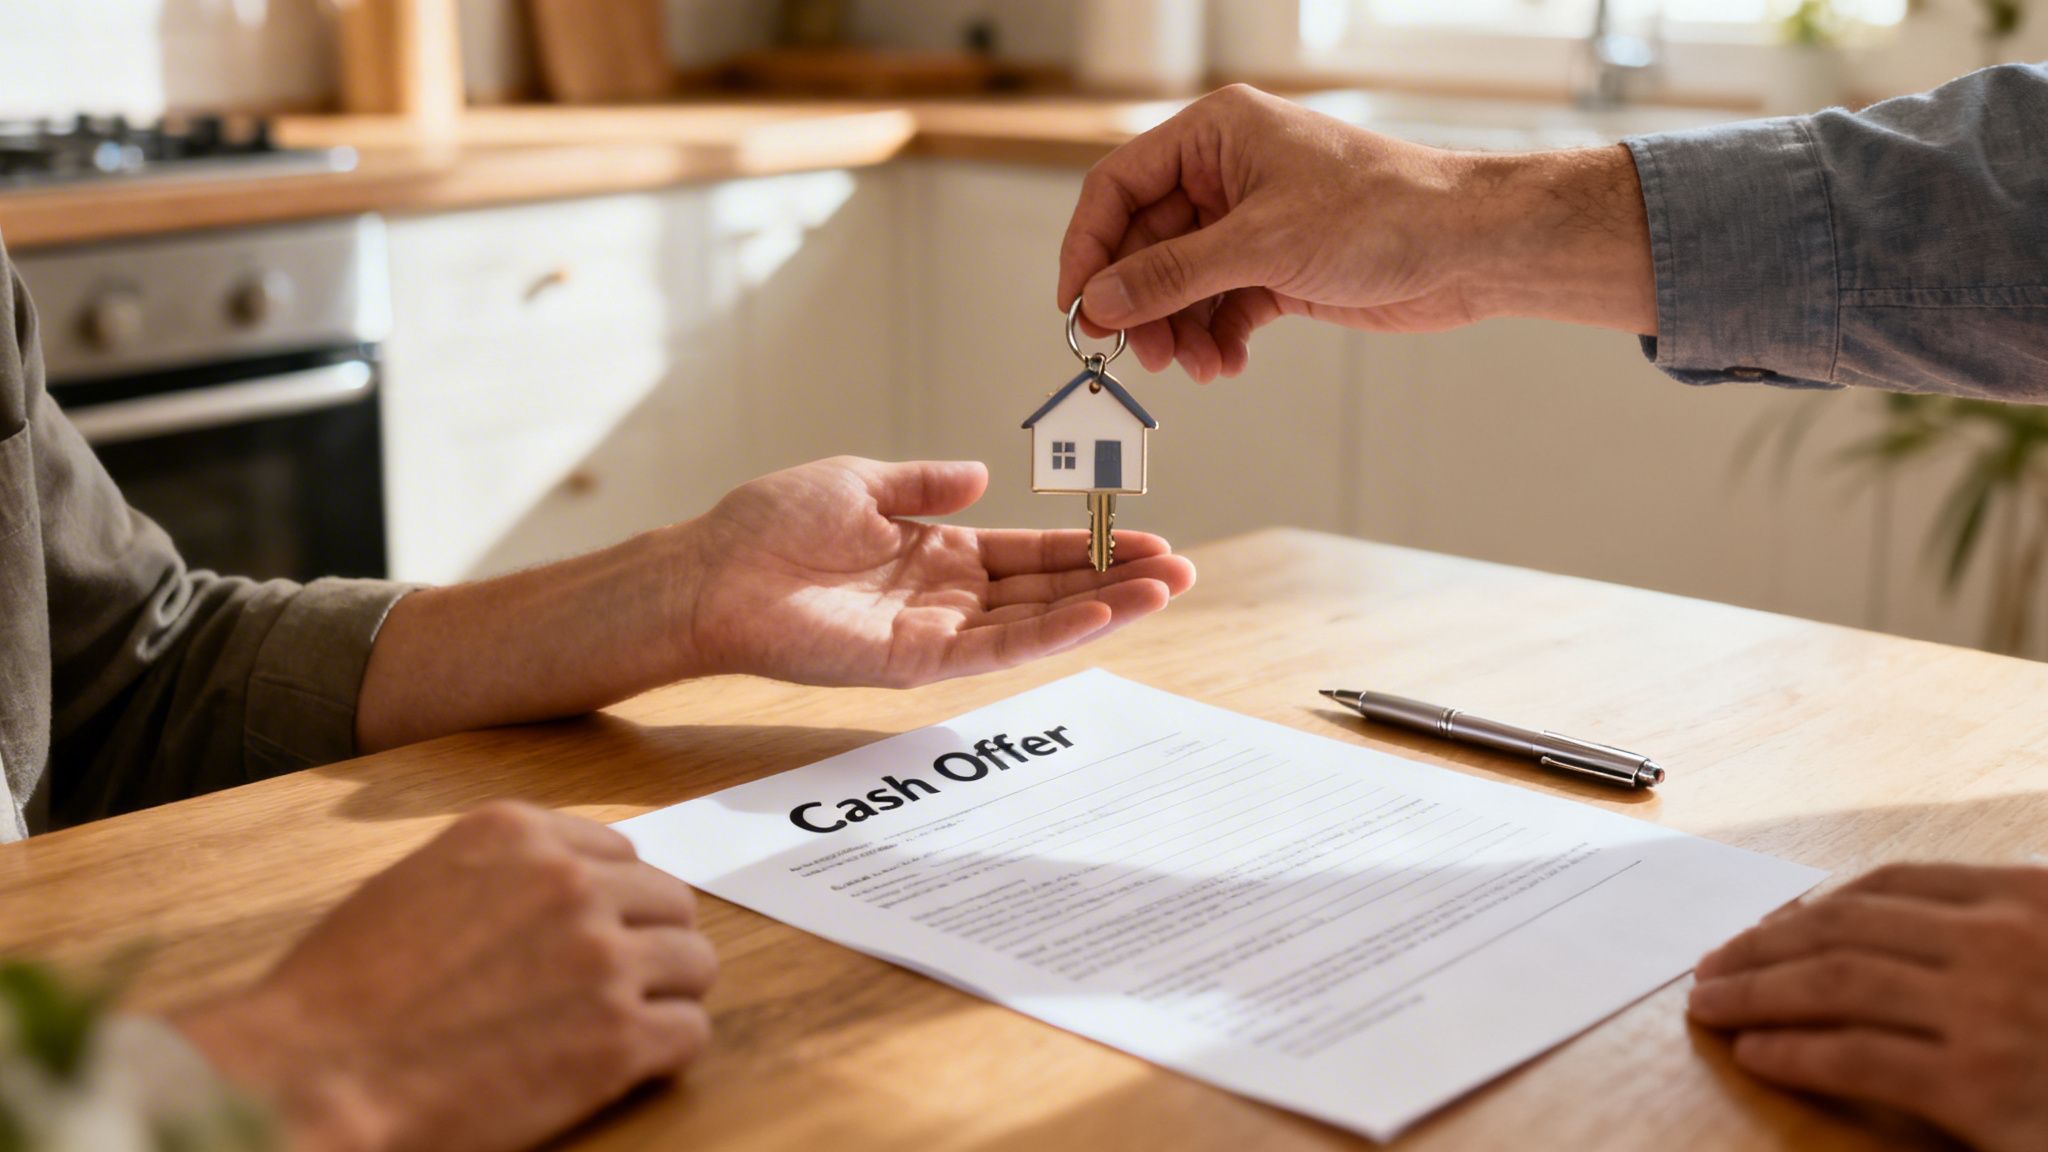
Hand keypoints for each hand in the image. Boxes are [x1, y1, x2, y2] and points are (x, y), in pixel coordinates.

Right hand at [174, 802, 714, 1151]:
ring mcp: (602, 959)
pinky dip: (668, 1051)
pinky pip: (690, 1033)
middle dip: (649, 943)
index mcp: (519, 835)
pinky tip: (629, 1066)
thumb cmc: (339, 993)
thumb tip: (559, 888)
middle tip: (619, 986)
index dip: (615, 901)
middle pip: (668, 903)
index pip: (620, 853)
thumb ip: (501, 876)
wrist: (314, 1075)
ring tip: (626, 1027)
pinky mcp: (619, 1038)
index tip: (598, 933)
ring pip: (694, 963)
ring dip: (667, 995)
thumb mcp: (418, 884)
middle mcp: (572, 884)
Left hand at [679, 456, 1195, 687]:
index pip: (1033, 553)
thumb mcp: (862, 481)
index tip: (1148, 536)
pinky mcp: (914, 663)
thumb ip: (927, 483)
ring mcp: (935, 633)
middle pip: (1051, 592)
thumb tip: (984, 472)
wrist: (711, 570)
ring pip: (1037, 623)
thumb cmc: (770, 526)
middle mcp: (947, 598)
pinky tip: (1099, 615)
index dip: (1091, 546)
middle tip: (1182, 570)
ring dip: (1103, 609)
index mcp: (939, 552)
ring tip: (1166, 590)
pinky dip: (1050, 634)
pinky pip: (995, 648)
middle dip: (1117, 580)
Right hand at [1057, 84, 1655, 381]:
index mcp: (1216, 135)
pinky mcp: (1278, 267)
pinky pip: (1221, 306)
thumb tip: (1100, 301)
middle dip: (1141, 303)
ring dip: (1179, 330)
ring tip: (1194, 366)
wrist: (1468, 247)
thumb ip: (1171, 275)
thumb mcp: (1260, 245)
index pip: (1119, 185)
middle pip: (1146, 243)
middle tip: (1138, 353)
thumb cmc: (1384, 212)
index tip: (1077, 306)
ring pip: (1182, 283)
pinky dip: (1216, 338)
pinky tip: (1225, 364)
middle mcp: (1228, 174)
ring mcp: (1253, 223)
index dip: (1089, 246)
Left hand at [1687, 862, 2047, 1151]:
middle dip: (1763, 945)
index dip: (1813, 904)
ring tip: (1710, 1004)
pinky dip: (1792, 1050)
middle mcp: (2006, 944)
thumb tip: (1887, 928)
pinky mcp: (1981, 1089)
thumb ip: (1997, 930)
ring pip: (1834, 983)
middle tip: (1711, 966)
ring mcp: (1992, 1014)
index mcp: (2031, 899)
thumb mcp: (2047, 952)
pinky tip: (1756, 1053)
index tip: (1766, 926)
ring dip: (1755, 991)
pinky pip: (1856, 1056)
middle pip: (1845, 927)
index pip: (1893, 885)